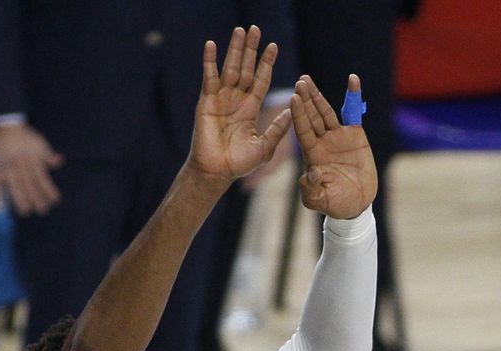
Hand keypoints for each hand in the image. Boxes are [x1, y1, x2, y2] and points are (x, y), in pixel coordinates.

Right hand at [0, 121, 63, 216]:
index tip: (56, 201)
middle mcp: (20, 163)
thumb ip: (48, 155)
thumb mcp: (40, 144)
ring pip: (14, 184)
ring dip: (19, 199)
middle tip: (42, 211)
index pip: (42, 177)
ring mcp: (8, 165)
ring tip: (25, 212)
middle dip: (36, 197)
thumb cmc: (27, 138)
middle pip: (29, 183)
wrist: (6, 125)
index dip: (49, 189)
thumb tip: (59, 160)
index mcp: (32, 158)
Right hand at [189, 26, 293, 184]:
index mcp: (250, 108)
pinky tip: (212, 45)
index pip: (260, 79)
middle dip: (250, 49)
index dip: (266, 63)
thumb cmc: (240, 163)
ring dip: (234, 49)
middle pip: (245, 68)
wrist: (217, 172)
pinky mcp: (206, 101)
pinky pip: (209, 77)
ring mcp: (221, 98)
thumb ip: (278, 129)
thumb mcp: (265, 146)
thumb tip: (293, 112)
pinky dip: (210, 61)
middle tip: (255, 29)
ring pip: (229, 68)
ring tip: (240, 30)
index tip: (274, 46)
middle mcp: (236, 99)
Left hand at [292, 74, 378, 218]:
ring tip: (308, 79)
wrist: (356, 204)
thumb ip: (311, 191)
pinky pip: (353, 111)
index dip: (298, 115)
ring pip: (326, 111)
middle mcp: (321, 141)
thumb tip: (311, 174)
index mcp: (311, 154)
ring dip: (318, 96)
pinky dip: (353, 95)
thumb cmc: (335, 204)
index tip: (294, 99)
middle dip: (305, 99)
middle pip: (311, 116)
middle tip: (300, 81)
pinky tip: (352, 79)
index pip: (302, 130)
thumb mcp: (320, 201)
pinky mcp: (354, 134)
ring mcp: (337, 136)